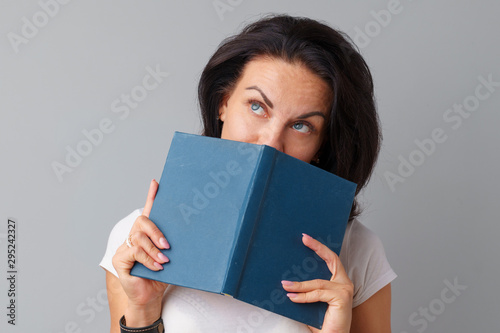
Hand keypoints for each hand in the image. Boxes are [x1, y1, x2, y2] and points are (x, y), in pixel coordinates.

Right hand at [112, 179, 169, 325]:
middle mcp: (134, 237)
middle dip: (156, 230)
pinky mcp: (120, 260)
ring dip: (154, 249)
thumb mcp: (171, 258)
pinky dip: (148, 260)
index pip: (149, 211)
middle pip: (142, 221)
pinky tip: (157, 267)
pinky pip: (135, 253)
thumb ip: (173, 246)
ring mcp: (125, 247)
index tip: (156, 183)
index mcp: (147, 234)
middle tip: (168, 244)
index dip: (151, 197)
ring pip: (138, 238)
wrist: (150, 298)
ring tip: (165, 260)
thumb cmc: (162, 277)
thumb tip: (191, 231)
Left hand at [281, 234, 352, 332]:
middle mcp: (345, 283)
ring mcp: (345, 290)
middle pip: (332, 259)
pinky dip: (303, 296)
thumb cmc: (320, 322)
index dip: (319, 247)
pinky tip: (292, 297)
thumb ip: (306, 288)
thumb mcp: (311, 300)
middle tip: (303, 239)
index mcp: (339, 282)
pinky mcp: (342, 298)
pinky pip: (317, 293)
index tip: (306, 238)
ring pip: (317, 282)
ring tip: (285, 285)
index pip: (331, 259)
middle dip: (317, 247)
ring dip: (299, 284)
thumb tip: (287, 278)